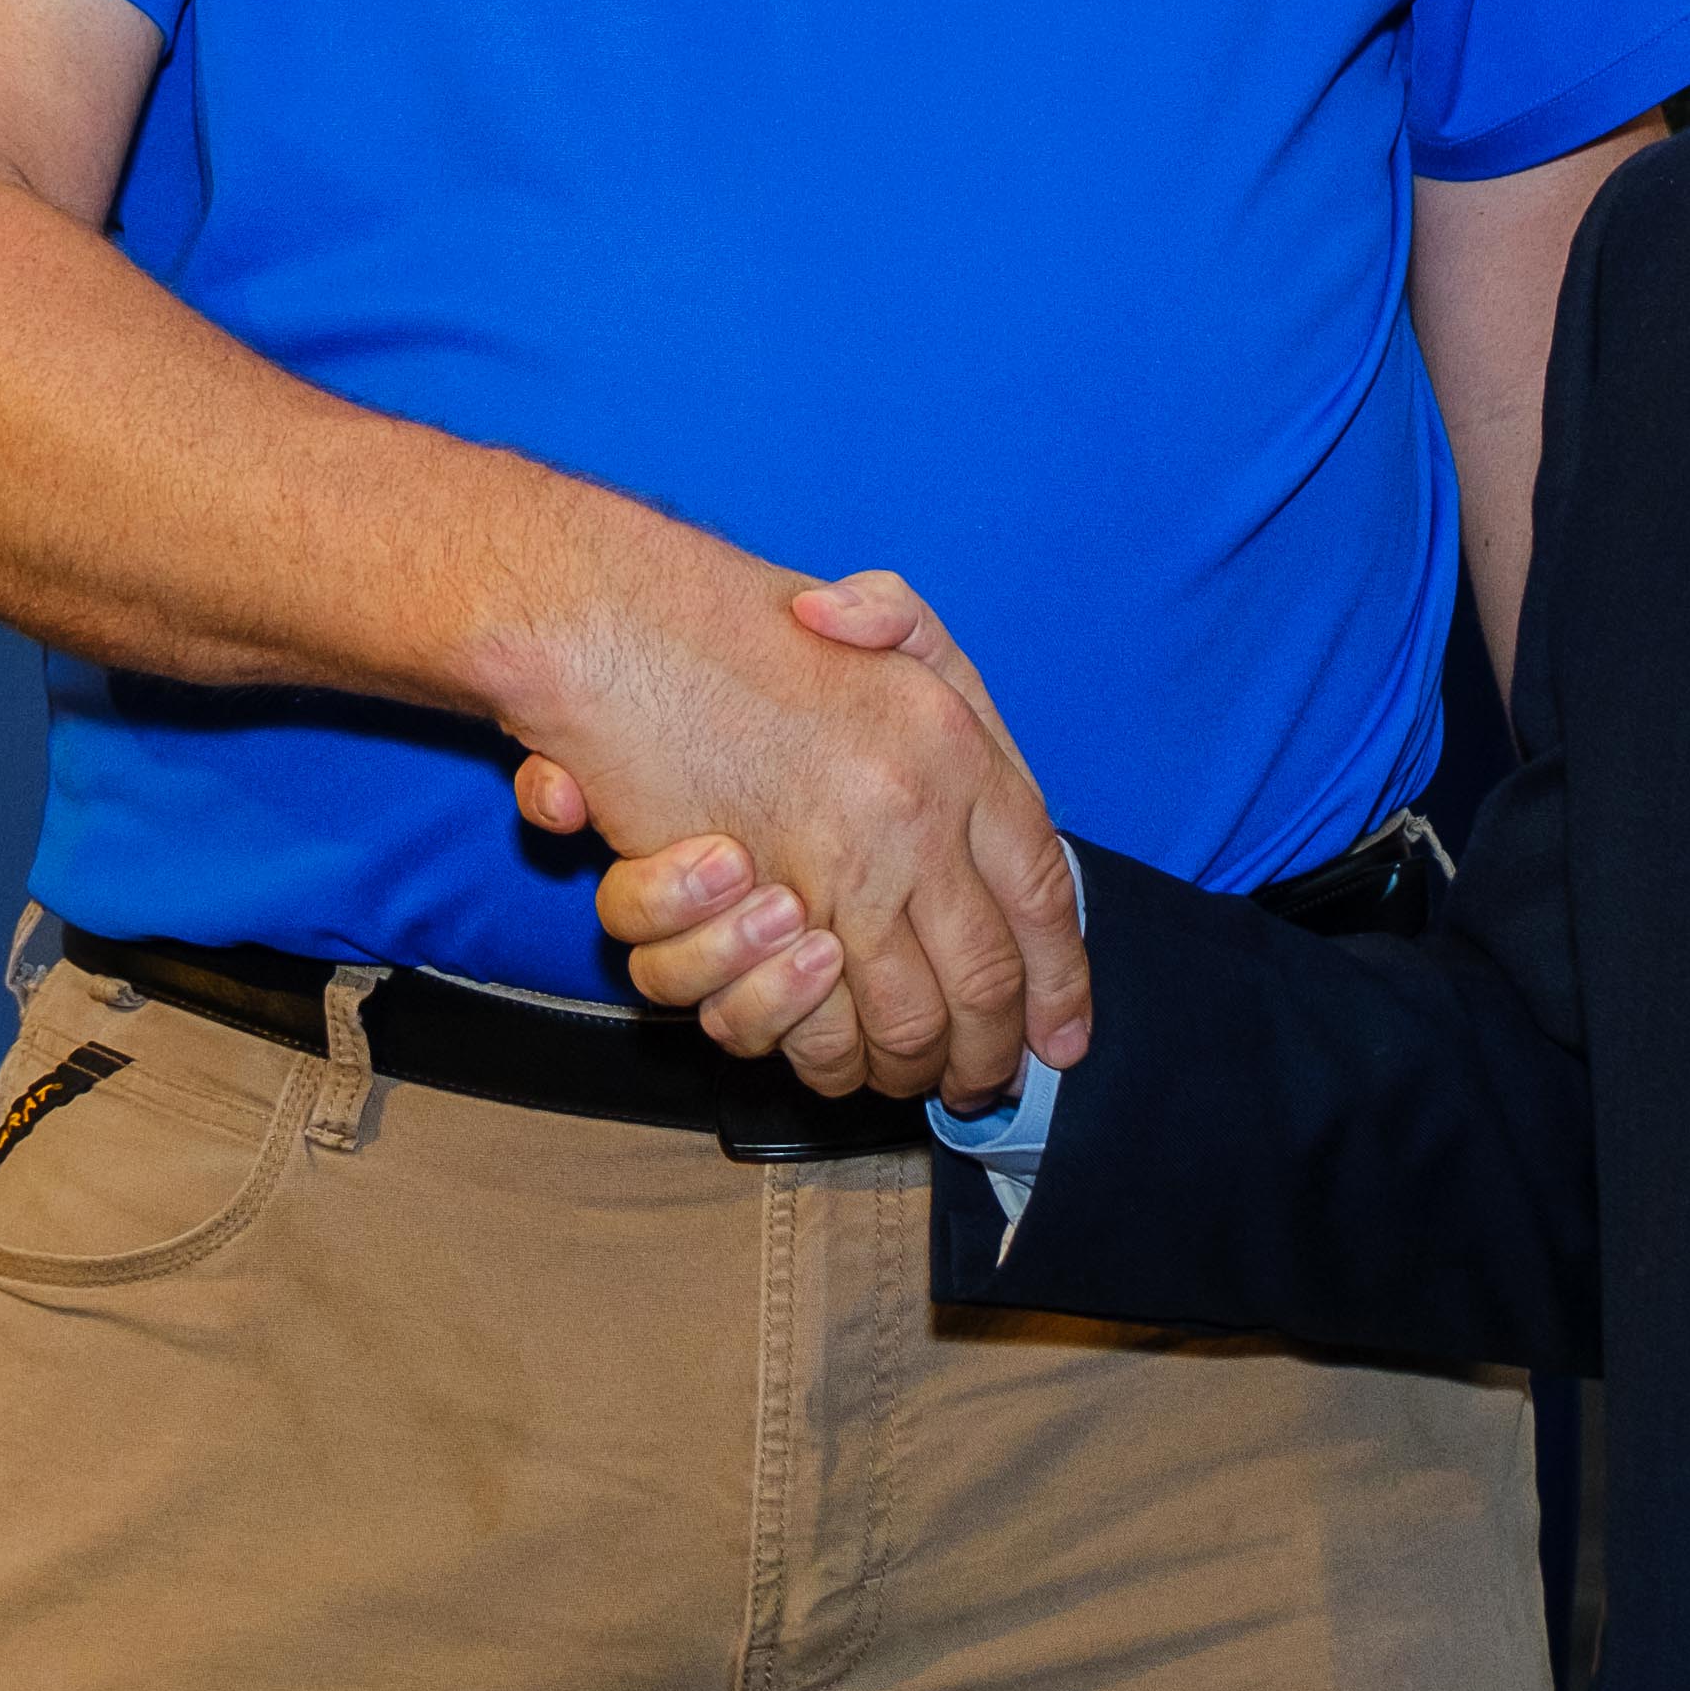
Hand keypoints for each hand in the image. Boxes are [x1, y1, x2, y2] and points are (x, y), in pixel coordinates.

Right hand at [494, 562, 1084, 1100]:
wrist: (624, 635)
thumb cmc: (743, 630)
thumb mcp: (872, 607)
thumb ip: (921, 639)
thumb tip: (941, 722)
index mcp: (958, 751)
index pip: (1045, 888)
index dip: (1061, 978)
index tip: (1065, 1036)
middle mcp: (913, 819)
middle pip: (986, 979)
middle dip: (991, 1052)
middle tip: (986, 1083)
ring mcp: (838, 877)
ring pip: (905, 1021)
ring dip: (912, 1070)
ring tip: (920, 1082)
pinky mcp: (761, 923)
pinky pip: (816, 1030)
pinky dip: (829, 1058)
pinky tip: (839, 1058)